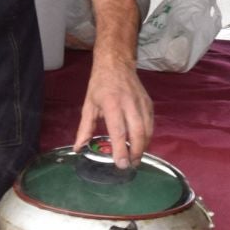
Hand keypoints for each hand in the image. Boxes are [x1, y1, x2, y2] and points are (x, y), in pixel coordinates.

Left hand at [74, 53, 154, 167]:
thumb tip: (78, 148)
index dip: (121, 149)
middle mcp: (129, 103)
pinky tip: (141, 144)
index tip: (121, 164)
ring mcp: (141, 103)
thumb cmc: (100, 85)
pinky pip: (151, 124)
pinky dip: (147, 136)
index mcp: (111, 104)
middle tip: (130, 165)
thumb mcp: (88, 105)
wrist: (117, 64)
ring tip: (136, 158)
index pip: (118, 131)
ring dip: (143, 146)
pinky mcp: (149, 103)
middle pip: (137, 133)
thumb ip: (85, 129)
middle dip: (136, 152)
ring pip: (147, 130)